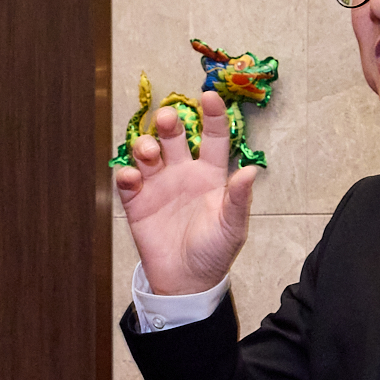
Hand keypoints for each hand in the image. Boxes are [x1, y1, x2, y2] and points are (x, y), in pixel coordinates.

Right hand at [113, 90, 257, 296]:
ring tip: (148, 152)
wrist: (185, 282)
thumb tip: (251, 171)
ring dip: (145, 145)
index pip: (213, 137)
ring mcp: (158, 185)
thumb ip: (239, 199)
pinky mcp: (137, 202)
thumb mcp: (232, 227)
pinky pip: (128, 180)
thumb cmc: (214, 253)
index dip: (212, 116)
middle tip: (166, 119)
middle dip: (168, 122)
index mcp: (210, 175)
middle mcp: (183, 173)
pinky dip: (127, 174)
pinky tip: (133, 177)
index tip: (209, 96)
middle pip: (174, 136)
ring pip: (148, 152)